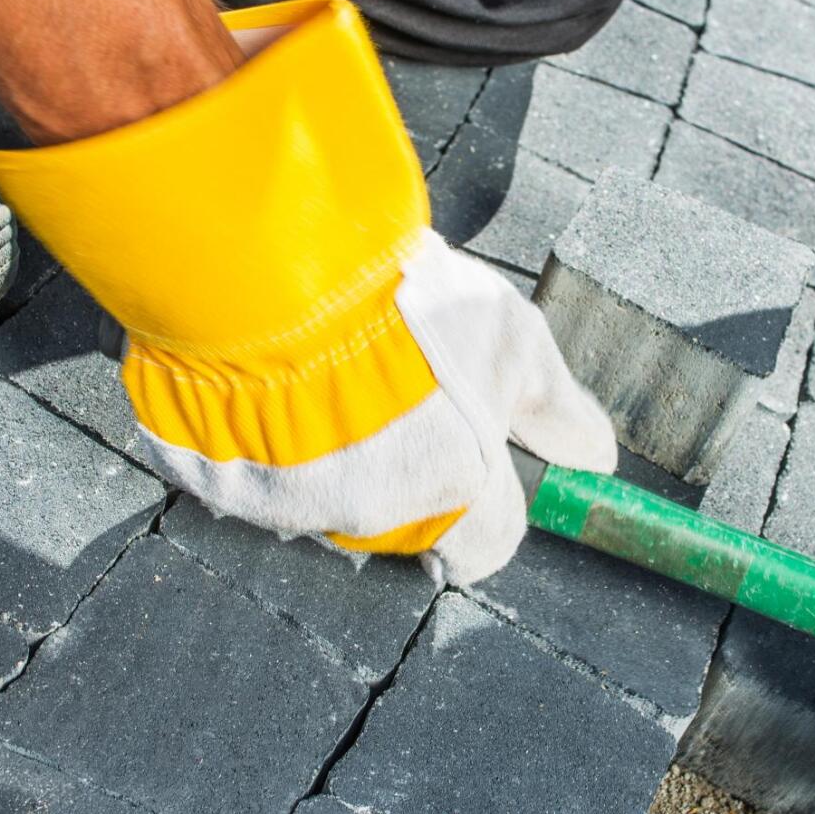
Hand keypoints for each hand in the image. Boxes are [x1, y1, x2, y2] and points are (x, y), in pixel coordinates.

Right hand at [0, 0, 614, 582]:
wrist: (274, 269)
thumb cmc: (406, 304)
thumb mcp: (512, 339)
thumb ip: (556, 407)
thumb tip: (596, 457)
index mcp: (451, 498)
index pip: (491, 544)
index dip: (494, 499)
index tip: (484, 450)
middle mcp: (371, 521)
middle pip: (410, 523)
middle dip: (415, 471)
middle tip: (405, 392)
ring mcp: (288, 507)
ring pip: (333, 502)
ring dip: (341, 457)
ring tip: (339, 370)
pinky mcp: (218, 480)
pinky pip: (256, 478)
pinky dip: (270, 442)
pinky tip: (280, 378)